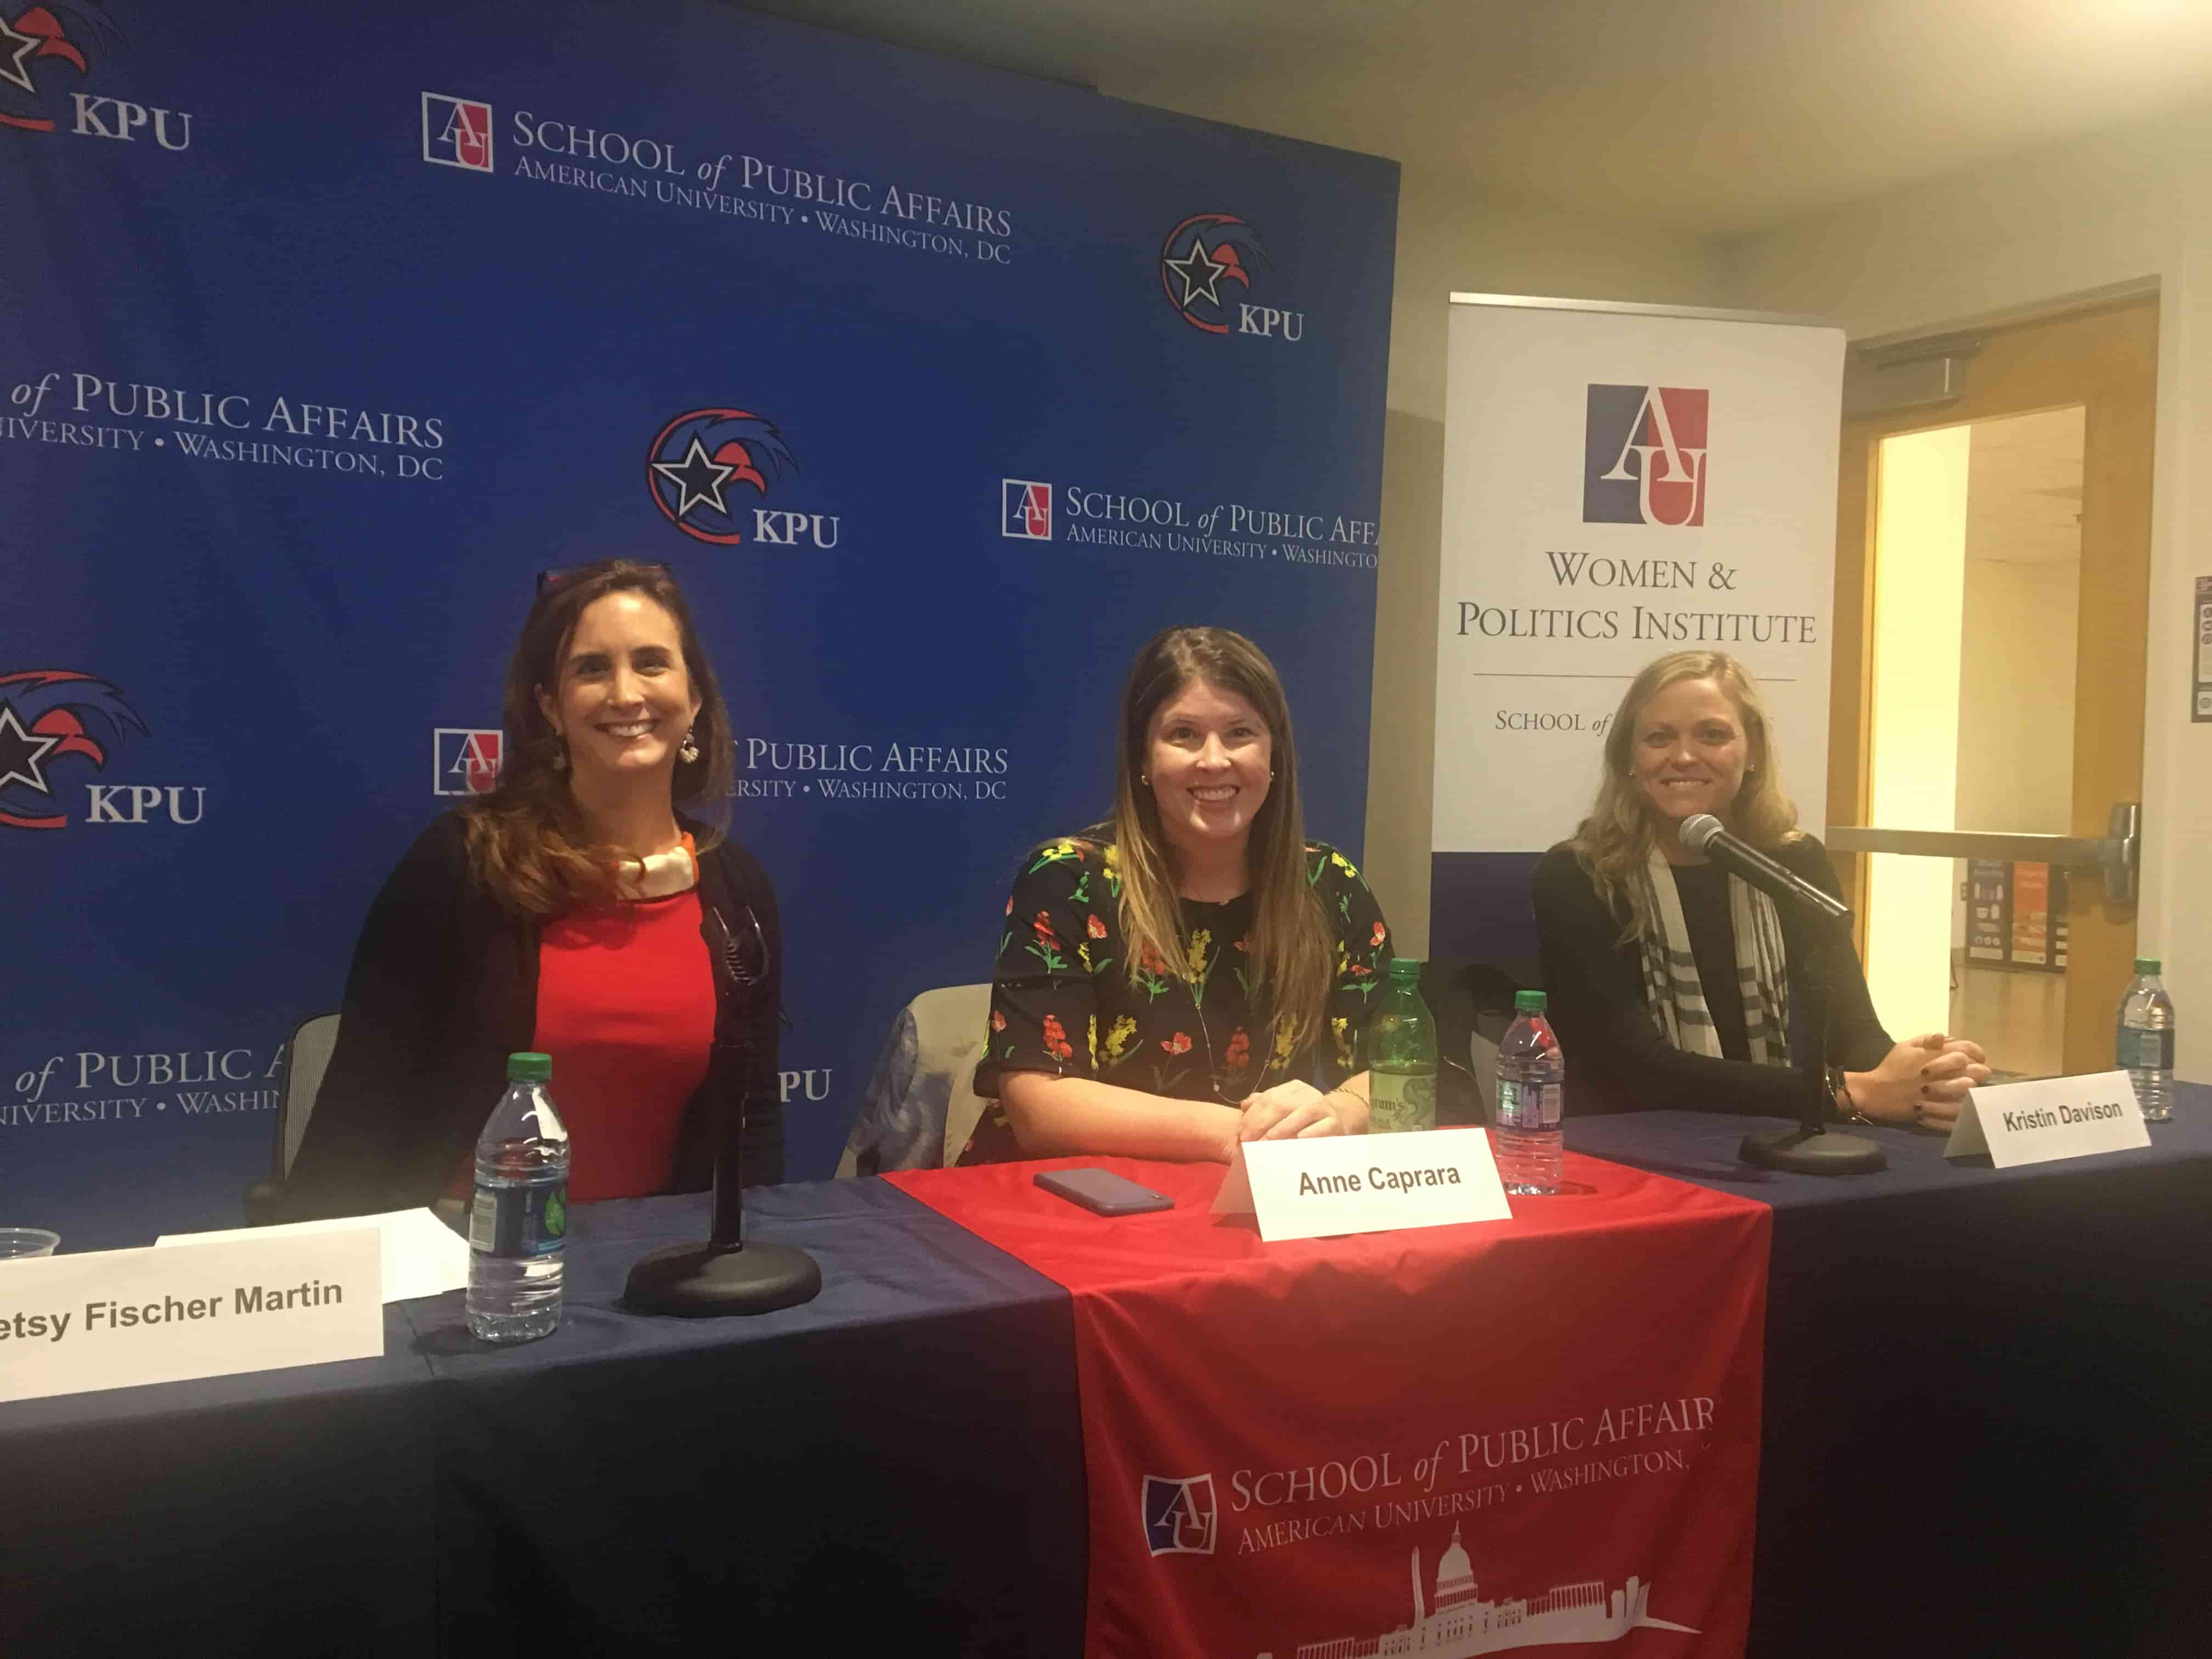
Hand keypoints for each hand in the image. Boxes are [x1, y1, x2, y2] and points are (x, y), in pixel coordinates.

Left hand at [1236, 1080, 1353, 1142]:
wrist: (1338, 1120)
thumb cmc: (1303, 1119)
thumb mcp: (1283, 1108)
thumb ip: (1263, 1105)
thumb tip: (1244, 1105)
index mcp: (1292, 1088)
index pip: (1268, 1098)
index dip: (1252, 1116)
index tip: (1240, 1133)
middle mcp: (1308, 1094)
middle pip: (1282, 1104)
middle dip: (1262, 1123)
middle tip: (1249, 1142)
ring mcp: (1323, 1108)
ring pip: (1303, 1113)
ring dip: (1283, 1128)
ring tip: (1267, 1142)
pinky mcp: (1335, 1123)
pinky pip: (1323, 1126)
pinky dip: (1311, 1132)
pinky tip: (1298, 1139)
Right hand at [1843, 1033, 1990, 1128]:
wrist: (1874, 1092)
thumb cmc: (1890, 1068)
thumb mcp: (1903, 1046)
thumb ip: (1925, 1039)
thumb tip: (1946, 1036)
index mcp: (1931, 1055)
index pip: (1965, 1049)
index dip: (1977, 1052)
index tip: (1978, 1058)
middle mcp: (1937, 1073)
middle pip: (1972, 1070)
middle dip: (1980, 1071)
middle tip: (1979, 1074)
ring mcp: (1935, 1093)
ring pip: (1967, 1090)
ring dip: (1972, 1089)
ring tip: (1972, 1090)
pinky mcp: (1933, 1110)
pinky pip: (1956, 1112)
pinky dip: (1964, 1109)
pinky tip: (1965, 1107)